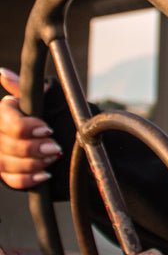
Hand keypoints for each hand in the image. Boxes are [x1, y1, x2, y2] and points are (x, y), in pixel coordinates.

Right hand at [0, 69, 63, 189]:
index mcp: (7, 111)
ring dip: (32, 163)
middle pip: (7, 144)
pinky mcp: (8, 173)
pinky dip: (29, 178)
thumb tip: (3, 74)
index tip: (48, 129)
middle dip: (34, 148)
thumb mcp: (49, 100)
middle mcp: (0, 132)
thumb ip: (26, 89)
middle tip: (55, 148)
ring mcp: (2, 153)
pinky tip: (45, 173)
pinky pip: (11, 180)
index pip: (6, 119)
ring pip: (5, 163)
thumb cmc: (61, 116)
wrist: (74, 141)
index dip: (25, 127)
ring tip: (53, 158)